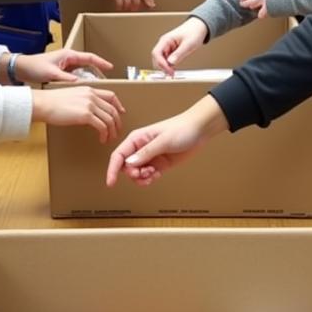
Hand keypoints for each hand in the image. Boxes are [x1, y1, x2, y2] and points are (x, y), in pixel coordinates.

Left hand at [12, 49, 113, 84]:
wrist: (20, 68)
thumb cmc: (34, 67)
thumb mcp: (51, 73)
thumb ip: (66, 78)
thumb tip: (80, 84)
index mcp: (69, 55)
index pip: (90, 58)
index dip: (101, 62)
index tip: (111, 67)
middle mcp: (69, 59)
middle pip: (89, 65)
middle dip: (99, 73)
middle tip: (106, 82)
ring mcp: (66, 65)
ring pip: (83, 71)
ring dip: (91, 79)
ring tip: (99, 89)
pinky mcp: (62, 72)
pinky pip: (76, 76)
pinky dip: (82, 82)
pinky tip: (84, 91)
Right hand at [32, 86, 124, 142]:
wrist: (43, 104)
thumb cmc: (51, 102)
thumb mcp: (71, 96)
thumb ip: (82, 100)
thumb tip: (87, 111)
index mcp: (89, 90)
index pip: (111, 96)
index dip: (118, 106)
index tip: (121, 113)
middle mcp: (92, 96)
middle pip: (113, 109)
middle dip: (117, 122)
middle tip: (116, 131)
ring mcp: (90, 104)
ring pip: (110, 119)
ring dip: (112, 131)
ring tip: (109, 138)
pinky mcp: (86, 115)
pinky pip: (102, 126)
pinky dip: (104, 134)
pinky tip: (102, 139)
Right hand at [106, 97, 227, 186]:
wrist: (200, 130)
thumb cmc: (182, 129)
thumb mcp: (163, 141)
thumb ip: (146, 153)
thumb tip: (129, 163)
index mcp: (137, 139)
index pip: (119, 155)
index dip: (113, 169)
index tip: (111, 182)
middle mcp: (141, 148)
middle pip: (127, 167)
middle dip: (133, 174)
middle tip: (144, 173)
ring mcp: (150, 157)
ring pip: (137, 174)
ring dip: (142, 178)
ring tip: (153, 174)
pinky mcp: (160, 164)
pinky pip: (148, 176)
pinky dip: (150, 179)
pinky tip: (156, 175)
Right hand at [151, 18, 208, 73]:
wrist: (199, 27)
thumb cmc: (193, 32)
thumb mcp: (188, 44)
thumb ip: (179, 54)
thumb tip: (170, 63)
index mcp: (166, 40)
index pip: (156, 53)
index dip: (161, 63)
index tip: (168, 70)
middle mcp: (164, 44)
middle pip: (156, 58)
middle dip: (162, 67)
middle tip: (170, 74)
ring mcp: (167, 48)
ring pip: (161, 60)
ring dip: (165, 67)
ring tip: (172, 73)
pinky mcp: (171, 51)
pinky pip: (167, 60)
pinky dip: (169, 66)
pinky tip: (174, 69)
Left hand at [238, 0, 270, 19]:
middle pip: (248, 0)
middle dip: (244, 3)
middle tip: (243, 4)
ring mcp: (264, 2)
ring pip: (252, 7)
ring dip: (252, 8)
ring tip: (252, 8)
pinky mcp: (268, 10)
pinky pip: (261, 14)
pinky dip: (262, 14)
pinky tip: (263, 13)